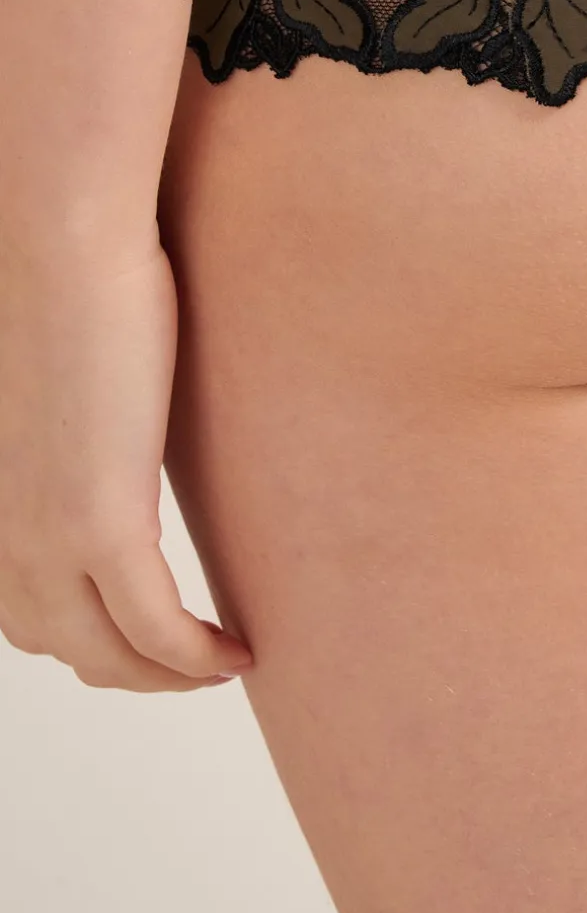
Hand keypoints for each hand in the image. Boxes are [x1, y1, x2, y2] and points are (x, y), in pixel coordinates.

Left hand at [0, 237, 251, 690]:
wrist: (55, 238)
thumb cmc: (62, 274)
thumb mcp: (61, 372)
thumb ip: (80, 420)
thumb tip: (119, 418)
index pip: (28, 610)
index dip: (92, 638)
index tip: (150, 632)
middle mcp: (2, 534)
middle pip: (66, 645)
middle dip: (134, 669)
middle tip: (196, 660)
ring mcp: (45, 536)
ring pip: (109, 654)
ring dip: (168, 674)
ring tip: (222, 661)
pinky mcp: (99, 523)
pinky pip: (156, 627)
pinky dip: (195, 655)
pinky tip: (236, 651)